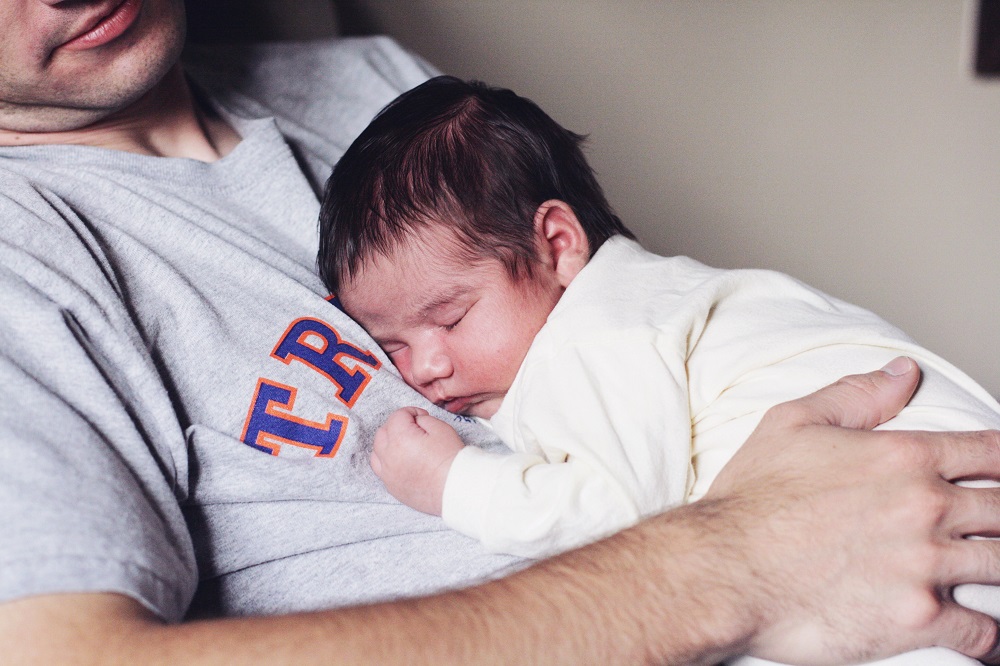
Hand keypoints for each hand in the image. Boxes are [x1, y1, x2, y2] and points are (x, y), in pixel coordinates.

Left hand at [370, 407, 464, 515]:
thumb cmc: (450, 459)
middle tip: (413, 428)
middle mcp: (388, 456)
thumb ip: (423, 420)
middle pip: (383, 432)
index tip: (423, 416)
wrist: (456, 489)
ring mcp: (388, 474)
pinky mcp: (392, 487)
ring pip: (377, 452)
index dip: (411, 412)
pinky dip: (387, 462)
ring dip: (387, 444)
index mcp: (400, 438)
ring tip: (404, 445)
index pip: (397, 416)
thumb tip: (415, 422)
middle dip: (396, 425)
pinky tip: (401, 461)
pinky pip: (381, 470)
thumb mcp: (441, 428)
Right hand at [706, 357, 999, 663]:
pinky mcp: (918, 619)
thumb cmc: (750, 500)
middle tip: (996, 524)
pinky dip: (993, 636)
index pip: (989, 452)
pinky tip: (989, 635)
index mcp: (902, 457)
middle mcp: (925, 507)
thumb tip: (903, 373)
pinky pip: (985, 631)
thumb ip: (855, 395)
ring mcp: (926, 565)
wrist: (723, 569)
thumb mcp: (791, 424)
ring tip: (994, 570)